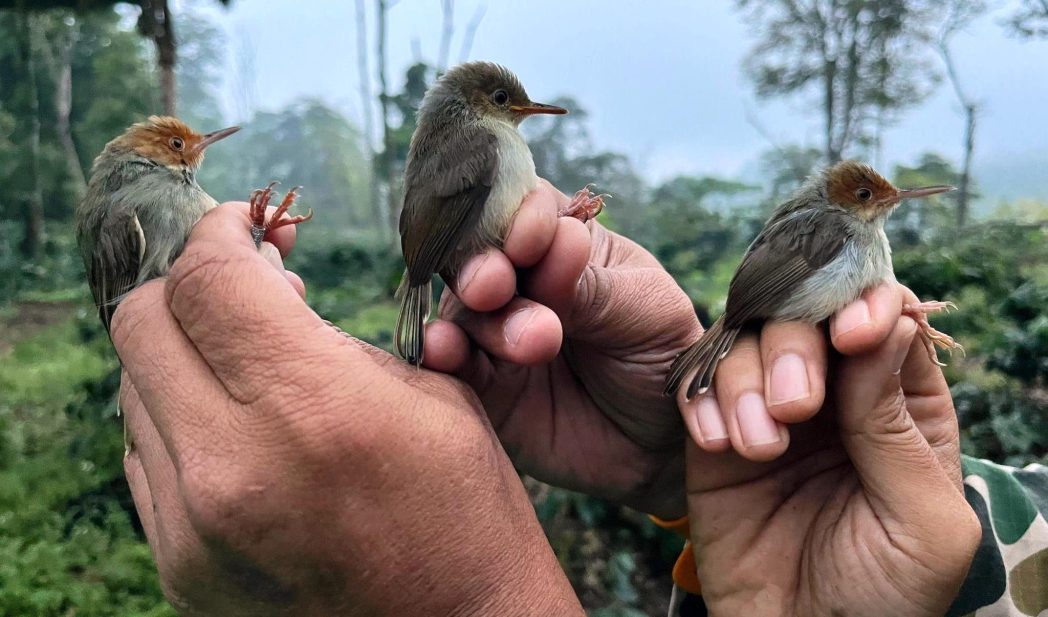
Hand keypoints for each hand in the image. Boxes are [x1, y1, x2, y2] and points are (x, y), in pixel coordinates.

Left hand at [114, 203, 582, 616]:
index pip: (210, 280)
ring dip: (180, 355)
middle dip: (189, 285)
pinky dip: (178, 420)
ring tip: (247, 364)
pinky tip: (236, 425)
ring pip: (133, 390)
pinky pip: (143, 456)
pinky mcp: (180, 565)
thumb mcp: (424, 390)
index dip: (221, 233)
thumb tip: (255, 288)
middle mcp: (231, 467)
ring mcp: (193, 526)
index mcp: (311, 408)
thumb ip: (323, 332)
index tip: (245, 226)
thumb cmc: (462, 503)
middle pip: (143, 325)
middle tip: (243, 287)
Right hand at [422, 180, 698, 517]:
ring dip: (487, 319)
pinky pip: (449, 364)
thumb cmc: (662, 358)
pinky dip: (441, 354)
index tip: (532, 242)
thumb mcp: (646, 313)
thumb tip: (558, 241)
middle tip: (496, 285)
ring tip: (534, 342)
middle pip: (479, 254)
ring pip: (464, 309)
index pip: (526, 207)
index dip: (519, 217)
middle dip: (484, 266)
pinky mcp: (480, 384)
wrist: (662, 441)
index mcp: (565, 242)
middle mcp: (519, 279)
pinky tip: (444, 351)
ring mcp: (494, 330)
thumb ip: (594, 286)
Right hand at [685, 285, 979, 616]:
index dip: (867, 305)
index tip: (852, 333)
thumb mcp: (921, 521)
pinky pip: (696, 385)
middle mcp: (834, 392)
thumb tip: (884, 324)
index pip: (887, 319)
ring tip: (761, 448)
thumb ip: (898, 426)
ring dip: (748, 380)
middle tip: (799, 408)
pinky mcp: (714, 434)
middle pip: (808, 316)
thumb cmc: (882, 595)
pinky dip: (702, 401)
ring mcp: (768, 407)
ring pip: (747, 340)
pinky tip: (719, 446)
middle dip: (801, 345)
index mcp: (901, 403)